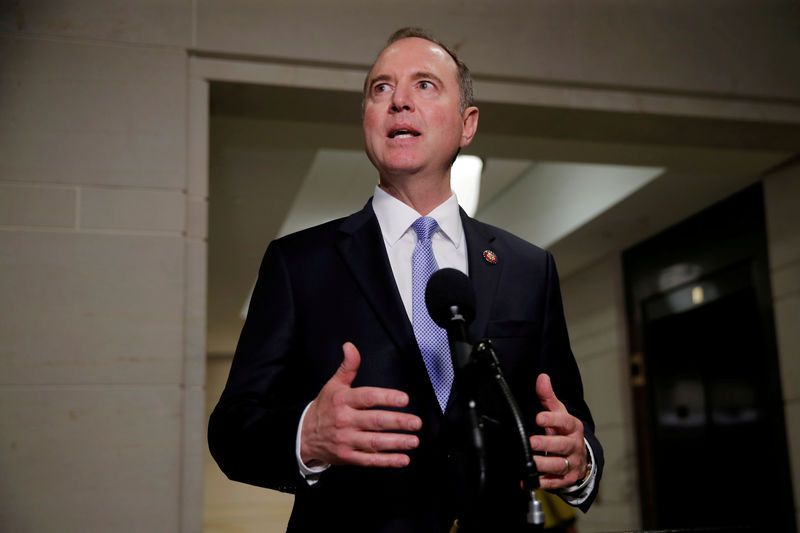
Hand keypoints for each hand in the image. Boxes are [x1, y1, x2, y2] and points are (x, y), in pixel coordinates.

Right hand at [300, 342, 421, 467]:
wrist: (303, 435)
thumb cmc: (324, 407)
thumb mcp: (334, 385)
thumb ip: (348, 367)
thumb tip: (350, 346)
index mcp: (343, 400)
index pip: (367, 397)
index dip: (386, 397)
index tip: (404, 399)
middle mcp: (344, 420)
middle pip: (374, 421)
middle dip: (397, 422)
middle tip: (416, 422)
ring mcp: (346, 440)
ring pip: (374, 442)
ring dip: (396, 443)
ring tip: (414, 440)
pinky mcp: (348, 457)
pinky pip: (369, 460)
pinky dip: (387, 461)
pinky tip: (403, 459)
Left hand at [528, 373, 587, 488]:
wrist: (581, 457)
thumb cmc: (565, 431)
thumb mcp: (558, 413)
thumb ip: (547, 397)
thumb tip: (542, 378)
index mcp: (572, 427)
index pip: (565, 422)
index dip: (553, 420)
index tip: (539, 417)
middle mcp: (574, 446)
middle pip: (562, 445)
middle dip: (547, 444)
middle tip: (532, 442)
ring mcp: (572, 463)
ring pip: (559, 465)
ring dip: (544, 464)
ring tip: (530, 462)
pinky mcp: (567, 479)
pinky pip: (555, 482)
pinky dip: (542, 483)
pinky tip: (529, 481)